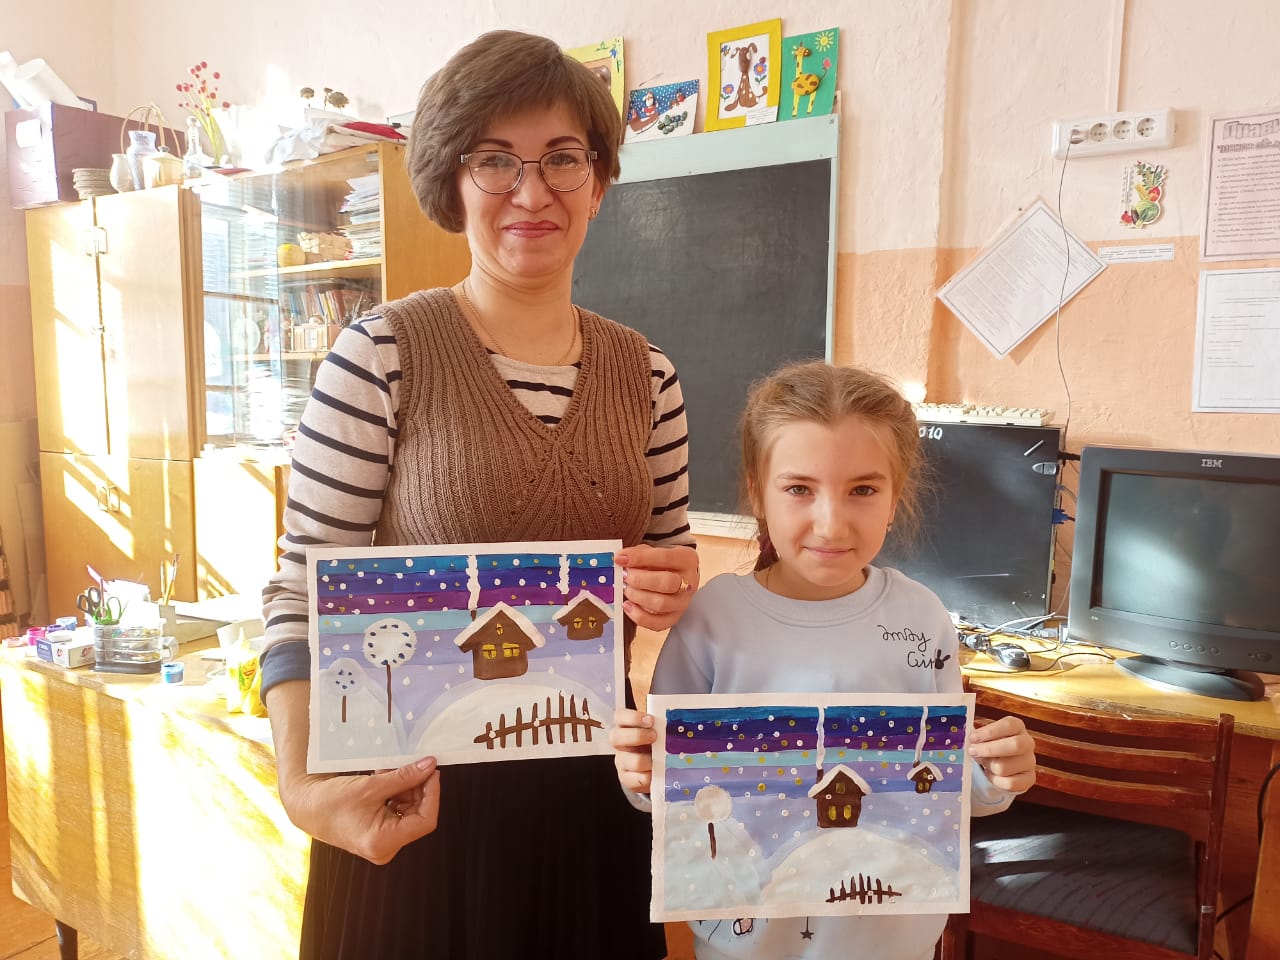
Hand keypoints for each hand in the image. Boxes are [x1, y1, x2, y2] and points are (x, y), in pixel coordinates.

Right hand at [279, 756, 440, 864]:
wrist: (307, 807)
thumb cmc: (332, 801)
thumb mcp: (372, 786)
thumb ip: (405, 777)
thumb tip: (430, 766)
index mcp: (383, 842)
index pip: (425, 820)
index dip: (432, 794)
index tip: (431, 771)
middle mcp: (386, 848)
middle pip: (418, 815)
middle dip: (419, 788)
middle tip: (416, 765)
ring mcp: (384, 842)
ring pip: (410, 812)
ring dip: (407, 789)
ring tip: (394, 770)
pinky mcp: (380, 834)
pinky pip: (399, 812)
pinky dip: (398, 794)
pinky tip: (388, 779)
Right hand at [610, 708, 655, 793]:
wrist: (649, 767)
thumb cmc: (653, 744)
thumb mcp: (654, 731)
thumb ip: (659, 725)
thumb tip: (675, 721)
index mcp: (625, 727)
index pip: (620, 717)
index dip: (632, 717)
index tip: (650, 720)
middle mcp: (620, 743)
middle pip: (616, 737)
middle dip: (638, 736)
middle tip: (654, 736)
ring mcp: (622, 761)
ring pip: (630, 761)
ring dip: (647, 760)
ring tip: (660, 759)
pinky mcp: (627, 778)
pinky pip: (636, 779)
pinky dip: (649, 776)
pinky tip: (658, 773)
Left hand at [616, 544, 698, 630]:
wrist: (675, 578)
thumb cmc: (662, 564)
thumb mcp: (653, 552)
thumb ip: (639, 554)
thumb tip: (621, 559)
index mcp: (686, 560)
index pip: (664, 557)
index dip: (640, 558)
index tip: (621, 558)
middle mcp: (689, 582)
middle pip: (666, 583)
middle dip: (640, 579)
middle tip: (625, 575)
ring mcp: (682, 603)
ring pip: (661, 603)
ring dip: (637, 596)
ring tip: (626, 588)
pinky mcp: (674, 618)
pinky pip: (657, 623)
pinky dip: (638, 616)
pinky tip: (628, 605)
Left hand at [968, 715, 1036, 794]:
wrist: (1004, 761)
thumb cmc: (993, 744)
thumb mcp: (986, 736)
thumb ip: (979, 736)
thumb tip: (971, 741)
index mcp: (1017, 727)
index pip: (1009, 725)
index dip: (990, 731)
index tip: (973, 738)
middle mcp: (1027, 743)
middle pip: (1014, 745)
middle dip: (989, 750)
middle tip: (972, 751)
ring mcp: (1030, 762)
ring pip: (1005, 767)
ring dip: (988, 766)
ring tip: (983, 762)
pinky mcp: (1029, 779)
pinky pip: (1010, 783)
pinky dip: (995, 780)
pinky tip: (991, 773)